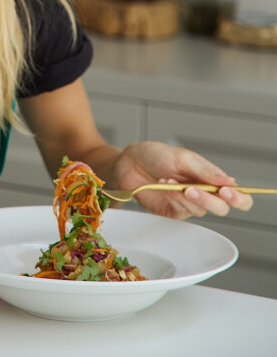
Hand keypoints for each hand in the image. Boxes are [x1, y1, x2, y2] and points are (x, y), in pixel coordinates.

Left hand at [112, 141, 253, 219]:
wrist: (130, 162)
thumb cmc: (157, 155)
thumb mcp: (183, 158)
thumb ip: (206, 172)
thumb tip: (232, 182)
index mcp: (210, 177)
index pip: (236, 194)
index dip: (239, 198)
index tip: (227, 193)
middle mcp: (203, 192)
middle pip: (222, 208)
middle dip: (208, 200)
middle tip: (192, 189)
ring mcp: (188, 204)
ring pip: (200, 210)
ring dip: (184, 195)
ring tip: (168, 179)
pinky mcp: (174, 213)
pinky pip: (182, 212)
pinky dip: (174, 198)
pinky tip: (164, 185)